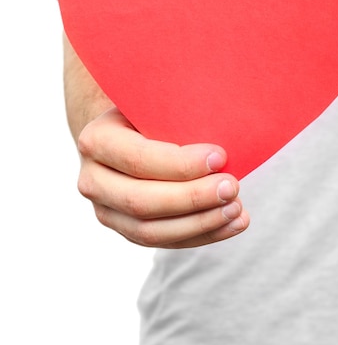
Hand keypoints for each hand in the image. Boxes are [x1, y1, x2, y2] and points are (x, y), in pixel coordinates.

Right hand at [75, 108, 249, 247]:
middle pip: (141, 201)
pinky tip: (235, 223)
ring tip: (237, 209)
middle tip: (233, 186)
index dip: (180, 164)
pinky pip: (165, 242)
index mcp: (97, 140)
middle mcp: (93, 180)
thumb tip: (228, 103)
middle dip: (192, 198)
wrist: (131, 134)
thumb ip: (177, 105)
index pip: (138, 159)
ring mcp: (107, 211)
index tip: (221, 156)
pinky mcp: (128, 230)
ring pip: (151, 231)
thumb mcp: (156, 101)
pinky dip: (204, 235)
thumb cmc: (153, 112)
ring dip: (200, 223)